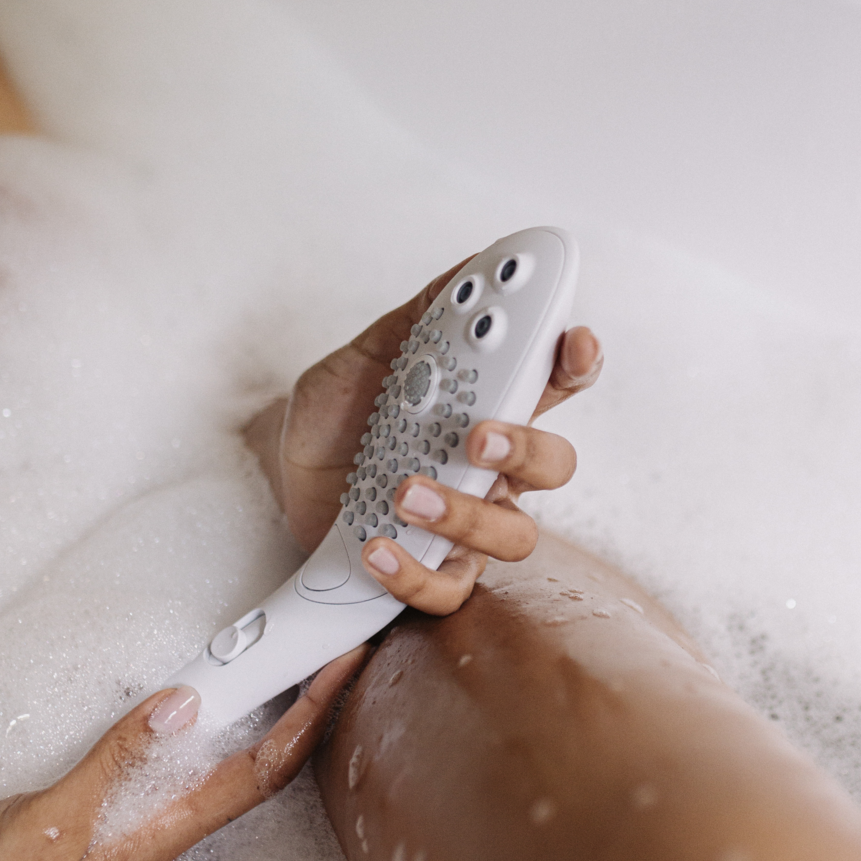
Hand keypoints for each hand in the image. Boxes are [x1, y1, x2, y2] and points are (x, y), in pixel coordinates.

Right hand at [0, 652, 364, 860]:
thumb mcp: (48, 822)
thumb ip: (115, 764)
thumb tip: (183, 707)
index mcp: (161, 836)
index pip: (260, 771)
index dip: (309, 718)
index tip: (340, 668)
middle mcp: (167, 839)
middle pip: (261, 773)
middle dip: (309, 716)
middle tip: (334, 658)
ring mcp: (147, 838)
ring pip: (232, 778)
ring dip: (273, 727)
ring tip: (294, 678)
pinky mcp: (121, 834)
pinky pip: (193, 782)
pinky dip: (222, 741)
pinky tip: (215, 723)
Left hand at [246, 267, 601, 616]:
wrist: (284, 475)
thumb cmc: (340, 419)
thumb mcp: (367, 357)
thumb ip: (419, 321)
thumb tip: (468, 271)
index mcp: (490, 406)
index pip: (556, 381)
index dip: (577, 360)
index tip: (572, 340)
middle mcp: (493, 469)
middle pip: (555, 465)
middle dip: (526, 446)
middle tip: (478, 434)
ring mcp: (469, 526)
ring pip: (514, 535)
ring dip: (466, 514)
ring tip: (407, 491)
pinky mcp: (433, 572)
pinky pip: (447, 589)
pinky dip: (414, 572)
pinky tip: (377, 544)